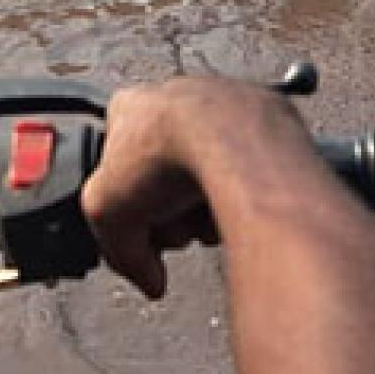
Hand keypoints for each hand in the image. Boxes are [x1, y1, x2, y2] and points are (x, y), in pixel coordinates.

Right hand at [82, 79, 276, 299]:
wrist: (234, 144)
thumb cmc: (168, 159)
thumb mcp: (108, 214)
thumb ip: (121, 254)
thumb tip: (151, 281)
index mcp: (131, 105)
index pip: (117, 158)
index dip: (126, 198)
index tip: (139, 219)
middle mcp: (178, 94)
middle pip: (167, 172)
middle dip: (172, 207)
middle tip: (176, 222)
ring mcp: (224, 102)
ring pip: (211, 171)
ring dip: (208, 202)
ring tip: (210, 213)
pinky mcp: (266, 118)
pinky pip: (251, 167)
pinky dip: (246, 189)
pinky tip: (241, 201)